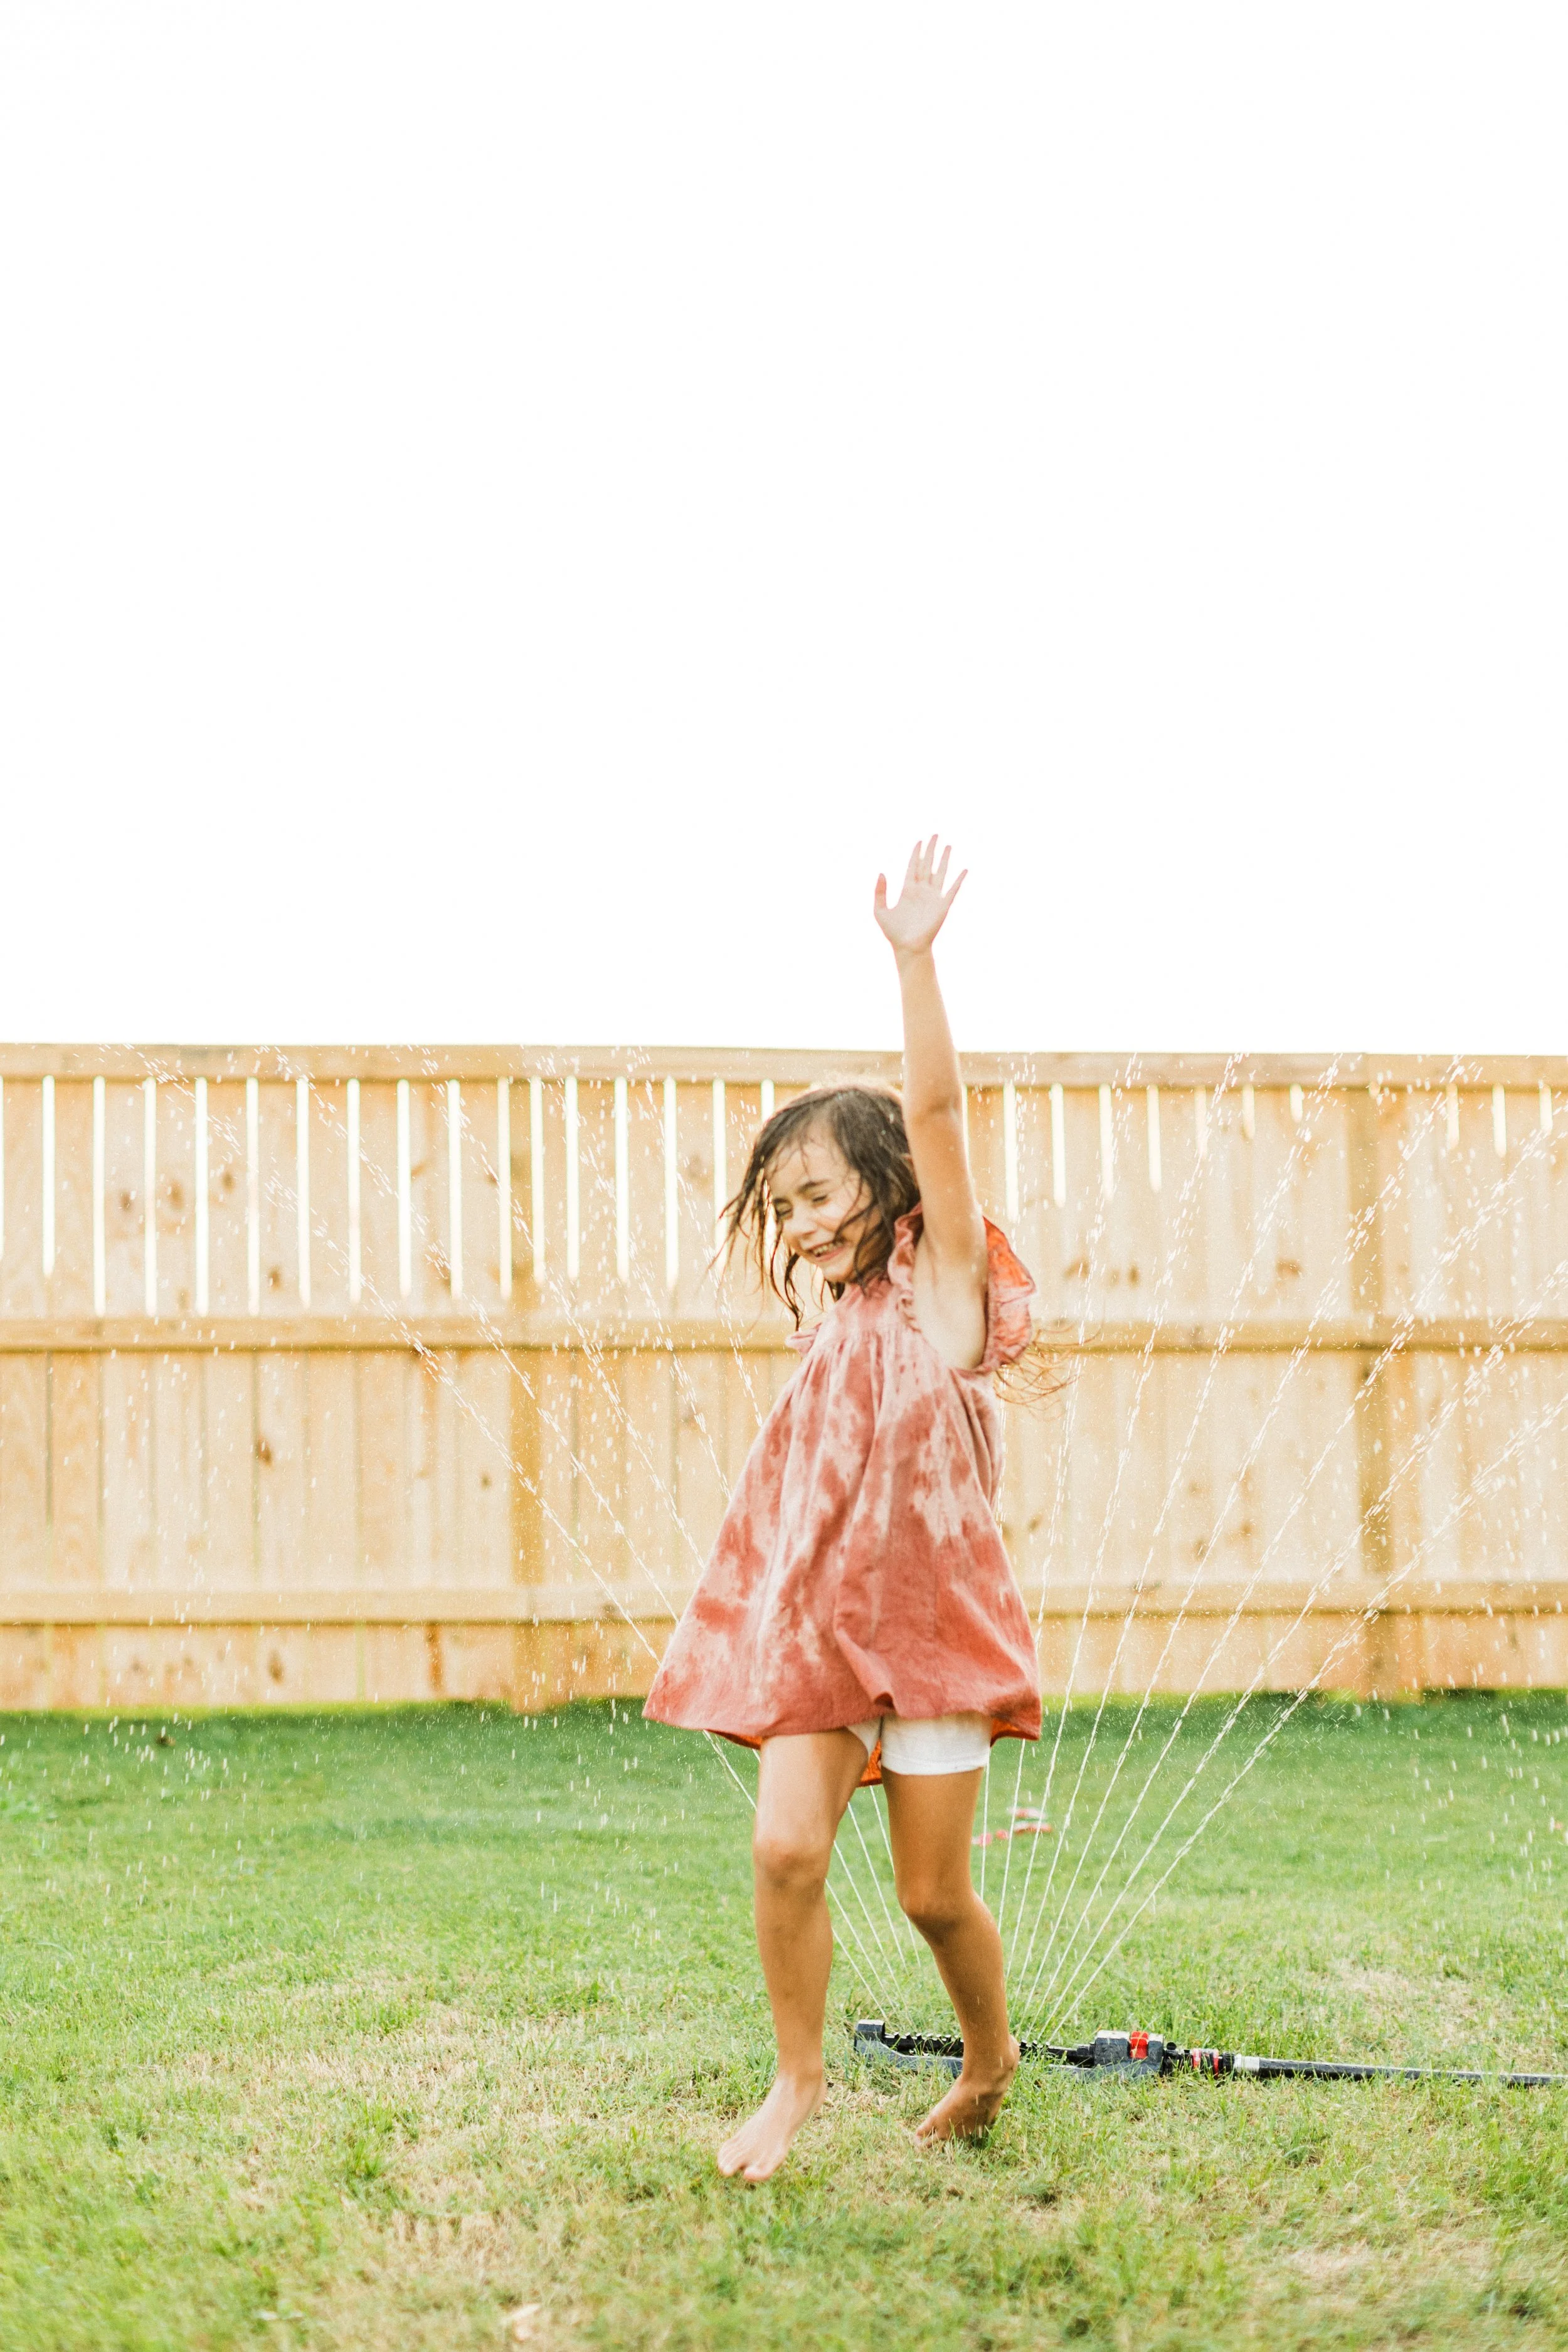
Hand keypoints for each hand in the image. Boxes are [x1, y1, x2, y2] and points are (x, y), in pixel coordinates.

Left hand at [873, 836, 966, 957]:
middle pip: (927, 865)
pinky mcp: (942, 906)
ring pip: (940, 873)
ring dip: (944, 859)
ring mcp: (933, 898)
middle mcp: (921, 891)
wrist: (908, 948)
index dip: (916, 854)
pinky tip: (964, 870)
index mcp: (907, 890)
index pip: (913, 867)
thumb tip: (881, 872)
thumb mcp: (880, 911)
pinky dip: (958, 880)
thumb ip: (880, 892)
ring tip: (948, 846)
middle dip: (931, 850)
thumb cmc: (894, 933)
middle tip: (935, 835)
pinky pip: (952, 890)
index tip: (920, 841)